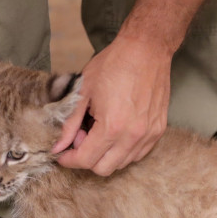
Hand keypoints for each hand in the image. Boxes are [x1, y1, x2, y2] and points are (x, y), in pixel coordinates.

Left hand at [52, 36, 170, 175]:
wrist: (146, 49)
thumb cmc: (114, 64)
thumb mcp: (83, 91)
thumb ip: (69, 123)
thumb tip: (58, 146)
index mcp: (112, 126)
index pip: (86, 160)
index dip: (69, 160)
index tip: (63, 154)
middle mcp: (133, 135)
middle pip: (104, 168)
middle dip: (87, 158)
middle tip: (82, 137)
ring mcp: (148, 134)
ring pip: (122, 163)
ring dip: (106, 154)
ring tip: (100, 131)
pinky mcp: (158, 130)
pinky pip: (138, 154)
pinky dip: (123, 150)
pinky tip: (116, 131)